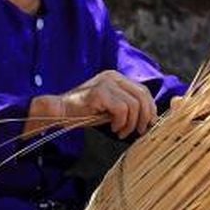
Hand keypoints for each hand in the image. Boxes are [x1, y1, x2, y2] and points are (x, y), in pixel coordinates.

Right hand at [27, 70, 157, 137]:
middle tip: (138, 131)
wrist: (59, 111)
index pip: (143, 91)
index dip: (150, 108)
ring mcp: (105, 83)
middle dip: (144, 117)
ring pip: (134, 105)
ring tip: (120, 132)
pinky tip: (113, 128)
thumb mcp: (110, 107)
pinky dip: (121, 122)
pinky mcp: (99, 92)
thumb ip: (127, 106)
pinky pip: (122, 109)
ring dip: (130, 123)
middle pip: (142, 96)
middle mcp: (112, 77)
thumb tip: (149, 118)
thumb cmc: (84, 112)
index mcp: (116, 78)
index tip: (149, 124)